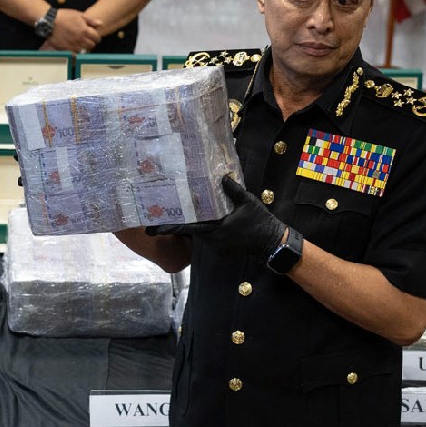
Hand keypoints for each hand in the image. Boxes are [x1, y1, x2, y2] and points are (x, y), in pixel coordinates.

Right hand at [41, 8, 100, 51]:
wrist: (50, 22)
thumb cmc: (64, 16)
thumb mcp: (79, 15)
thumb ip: (91, 21)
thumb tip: (101, 24)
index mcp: (85, 30)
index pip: (97, 37)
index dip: (96, 36)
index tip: (93, 35)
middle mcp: (80, 39)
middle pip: (92, 45)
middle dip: (91, 42)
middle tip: (87, 39)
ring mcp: (73, 45)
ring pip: (85, 51)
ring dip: (84, 47)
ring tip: (81, 43)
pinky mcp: (66, 49)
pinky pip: (76, 54)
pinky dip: (77, 52)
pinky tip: (75, 47)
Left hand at [147, 175, 288, 258]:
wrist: (272, 243)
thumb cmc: (260, 221)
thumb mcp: (248, 202)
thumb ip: (233, 190)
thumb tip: (222, 176)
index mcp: (217, 229)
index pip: (188, 228)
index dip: (170, 228)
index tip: (153, 229)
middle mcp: (213, 240)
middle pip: (191, 232)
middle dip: (178, 226)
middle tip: (159, 220)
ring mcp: (217, 247)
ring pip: (200, 235)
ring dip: (193, 227)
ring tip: (180, 217)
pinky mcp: (222, 250)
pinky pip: (209, 239)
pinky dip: (205, 231)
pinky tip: (204, 222)